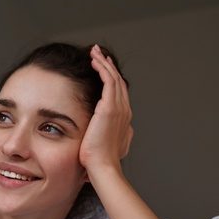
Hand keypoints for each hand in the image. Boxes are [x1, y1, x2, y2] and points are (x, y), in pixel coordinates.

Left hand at [79, 44, 133, 172]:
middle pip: (118, 81)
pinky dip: (102, 69)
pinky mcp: (110, 108)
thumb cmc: (101, 160)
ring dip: (104, 63)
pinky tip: (95, 61)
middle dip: (108, 65)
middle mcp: (124, 111)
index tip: (101, 67)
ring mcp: (119, 109)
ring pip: (113, 78)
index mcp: (123, 118)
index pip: (118, 92)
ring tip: (94, 52)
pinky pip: (109, 81)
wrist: (103, 166)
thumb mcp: (106, 144)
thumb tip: (104, 133)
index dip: (111, 77)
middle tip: (98, 53)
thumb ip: (107, 134)